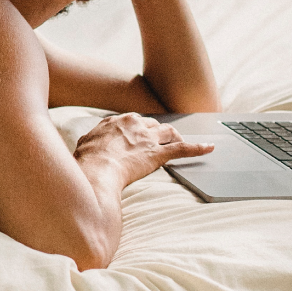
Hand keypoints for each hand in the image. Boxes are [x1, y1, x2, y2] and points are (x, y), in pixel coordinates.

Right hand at [73, 112, 213, 186]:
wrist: (97, 169)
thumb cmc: (87, 160)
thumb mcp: (83, 145)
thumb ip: (90, 142)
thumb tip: (86, 146)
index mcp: (116, 121)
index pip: (133, 121)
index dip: (138, 129)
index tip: (138, 134)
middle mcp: (134, 125)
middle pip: (153, 124)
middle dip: (157, 132)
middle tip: (159, 140)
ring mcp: (148, 138)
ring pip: (169, 132)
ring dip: (175, 137)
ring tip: (180, 142)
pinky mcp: (159, 153)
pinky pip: (183, 149)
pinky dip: (198, 149)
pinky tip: (209, 148)